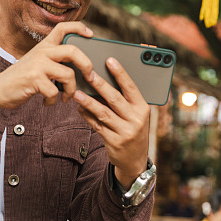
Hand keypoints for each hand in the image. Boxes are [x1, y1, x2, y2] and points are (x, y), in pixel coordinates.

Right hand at [0, 22, 95, 125]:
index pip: (62, 28)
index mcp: (44, 46)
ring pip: (68, 75)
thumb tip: (81, 67)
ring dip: (71, 91)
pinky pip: (55, 92)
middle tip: (89, 76)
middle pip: (73, 51)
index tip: (90, 34)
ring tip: (66, 97)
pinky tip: (48, 102)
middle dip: (87, 65)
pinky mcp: (34, 79)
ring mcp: (38, 65)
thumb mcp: (37, 62)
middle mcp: (42, 52)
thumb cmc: (22, 79)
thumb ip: (54, 60)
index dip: (79, 28)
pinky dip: (53, 101)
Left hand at [73, 56, 150, 187]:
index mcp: (143, 108)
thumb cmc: (134, 129)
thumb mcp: (136, 115)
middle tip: (88, 73)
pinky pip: (97, 125)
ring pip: (103, 113)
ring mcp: (125, 132)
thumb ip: (125, 100)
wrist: (135, 160)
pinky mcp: (113, 142)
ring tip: (77, 93)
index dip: (120, 73)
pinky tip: (80, 108)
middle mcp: (136, 120)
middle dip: (100, 85)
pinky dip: (87, 116)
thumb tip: (103, 81)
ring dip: (89, 102)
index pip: (131, 87)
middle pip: (115, 99)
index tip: (110, 60)